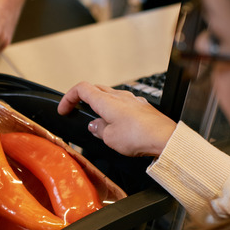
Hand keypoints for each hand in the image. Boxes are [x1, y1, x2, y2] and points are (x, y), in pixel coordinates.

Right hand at [57, 81, 177, 156]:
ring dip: (100, 105)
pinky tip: (117, 125)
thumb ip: (98, 129)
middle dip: (82, 99)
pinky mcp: (142, 108)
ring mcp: (132, 100)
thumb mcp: (109, 138)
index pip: (81, 89)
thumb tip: (94, 126)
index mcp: (106, 101)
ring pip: (110, 96)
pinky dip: (115, 111)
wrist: (166, 140)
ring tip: (98, 122)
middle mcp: (119, 97)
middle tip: (77, 111)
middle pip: (95, 89)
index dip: (69, 98)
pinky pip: (124, 105)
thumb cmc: (140, 136)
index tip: (64, 109)